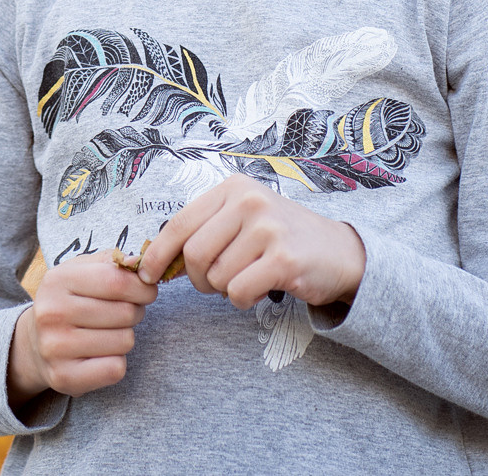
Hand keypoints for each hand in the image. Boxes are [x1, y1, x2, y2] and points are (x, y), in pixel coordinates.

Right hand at [7, 252, 158, 407]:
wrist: (34, 344)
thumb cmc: (69, 301)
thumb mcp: (82, 271)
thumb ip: (113, 262)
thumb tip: (138, 262)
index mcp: (57, 280)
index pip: (117, 281)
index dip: (142, 287)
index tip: (146, 291)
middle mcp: (52, 313)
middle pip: (125, 312)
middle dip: (135, 312)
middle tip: (123, 313)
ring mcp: (55, 347)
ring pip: (125, 341)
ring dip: (125, 337)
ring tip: (108, 333)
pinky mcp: (64, 376)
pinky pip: (115, 369)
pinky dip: (117, 362)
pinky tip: (101, 354)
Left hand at [132, 174, 365, 310]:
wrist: (340, 253)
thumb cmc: (281, 239)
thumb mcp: (242, 219)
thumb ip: (205, 230)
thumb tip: (154, 259)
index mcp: (233, 188)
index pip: (179, 223)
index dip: (158, 253)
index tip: (148, 275)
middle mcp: (249, 201)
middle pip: (194, 255)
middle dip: (198, 279)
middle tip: (214, 284)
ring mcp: (268, 228)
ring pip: (217, 277)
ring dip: (224, 290)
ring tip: (247, 278)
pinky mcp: (284, 259)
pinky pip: (238, 292)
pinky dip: (242, 300)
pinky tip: (260, 288)